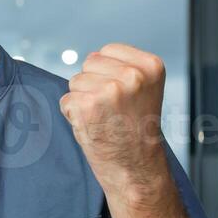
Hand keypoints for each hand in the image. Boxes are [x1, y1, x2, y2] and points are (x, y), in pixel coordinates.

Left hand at [59, 43, 169, 198]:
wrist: (135, 166)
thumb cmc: (135, 129)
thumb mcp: (142, 89)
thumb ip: (122, 67)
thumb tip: (90, 56)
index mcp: (151, 65)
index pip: (108, 50)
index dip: (107, 73)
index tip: (123, 97)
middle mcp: (133, 75)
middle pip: (89, 62)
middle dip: (93, 85)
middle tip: (112, 110)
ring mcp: (110, 90)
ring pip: (76, 81)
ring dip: (83, 100)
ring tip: (104, 118)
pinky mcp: (87, 106)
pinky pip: (66, 100)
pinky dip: (73, 115)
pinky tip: (93, 126)